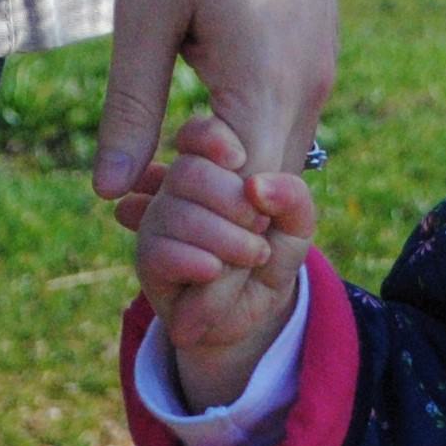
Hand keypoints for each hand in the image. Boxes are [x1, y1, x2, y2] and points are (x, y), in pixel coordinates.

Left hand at [93, 0, 335, 206]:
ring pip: (278, 158)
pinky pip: (285, 121)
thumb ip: (130, 108)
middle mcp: (308, 86)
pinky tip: (195, 134)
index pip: (242, 202)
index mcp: (266, 85)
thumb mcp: (143, 16)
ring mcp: (318, 67)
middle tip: (144, 215)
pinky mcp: (315, 48)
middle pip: (267, 192)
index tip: (139, 224)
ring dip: (227, 181)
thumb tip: (105, 191)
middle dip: (212, 215)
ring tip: (161, 177)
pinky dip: (245, 144)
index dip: (195, 225)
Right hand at [127, 111, 316, 409]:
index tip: (239, 159)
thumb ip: (291, 198)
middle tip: (260, 227)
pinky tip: (215, 270)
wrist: (255, 310)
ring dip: (225, 239)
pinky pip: (161, 252)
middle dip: (232, 203)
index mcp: (211, 166)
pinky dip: (197, 262)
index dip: (211, 139)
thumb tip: (254, 186)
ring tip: (251, 256)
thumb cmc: (272, 255)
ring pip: (175, 213)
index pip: (196, 135)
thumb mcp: (296, 225)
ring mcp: (158, 221)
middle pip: (188, 172)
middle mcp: (177, 188)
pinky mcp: (149, 259)